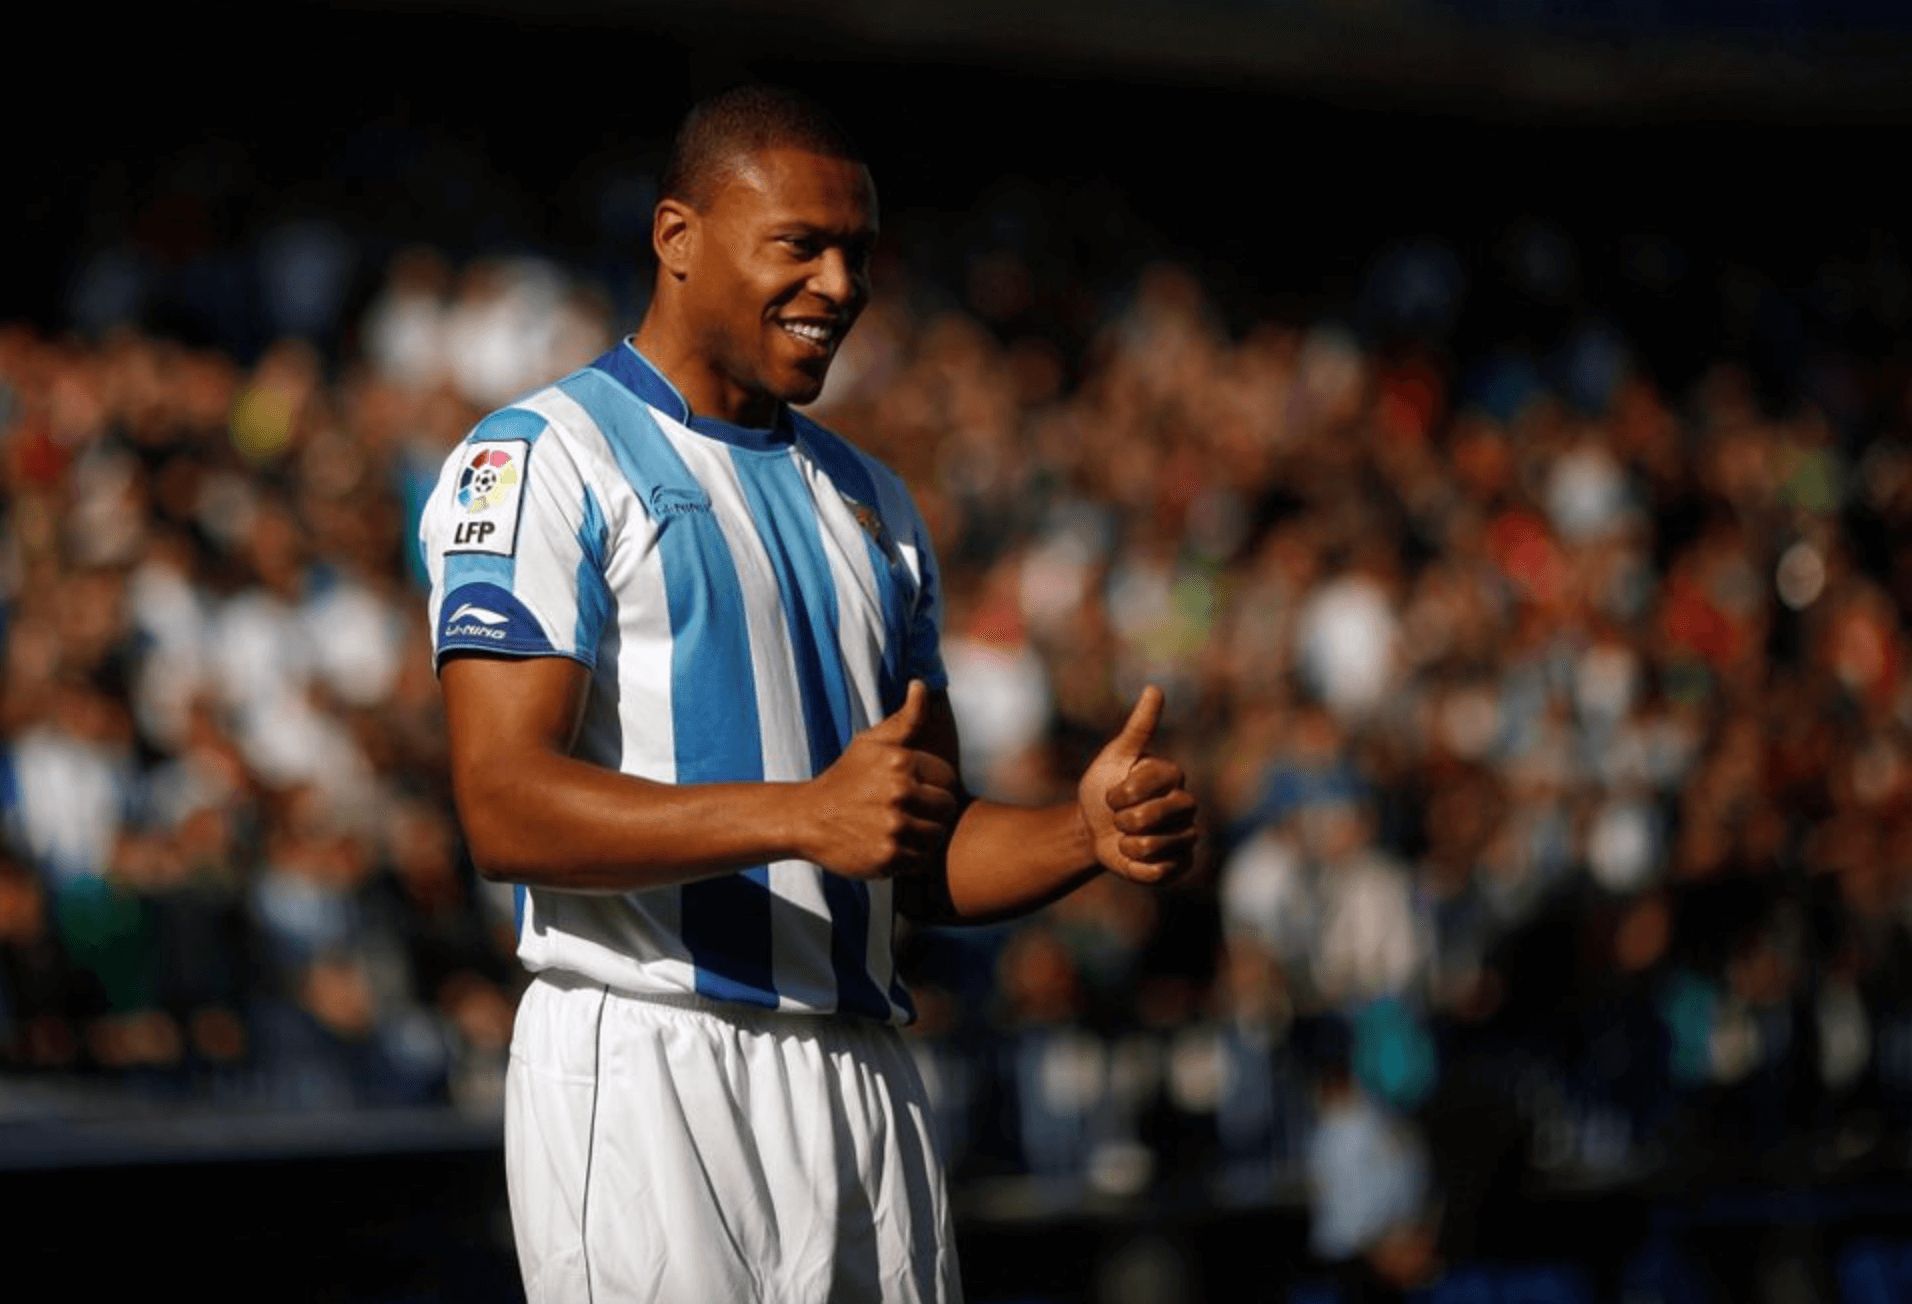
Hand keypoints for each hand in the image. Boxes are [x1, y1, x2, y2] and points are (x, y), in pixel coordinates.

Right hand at [796, 680, 959, 879]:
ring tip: (902, 828)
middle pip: (947, 808)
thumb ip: (904, 718)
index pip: (948, 779)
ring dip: (924, 835)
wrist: (807, 818)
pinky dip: (911, 857)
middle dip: (933, 811)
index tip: (914, 790)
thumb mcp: (870, 742)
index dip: (934, 785)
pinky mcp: (887, 857)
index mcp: (901, 761)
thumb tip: (920, 685)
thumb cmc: (845, 777)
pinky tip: (892, 845)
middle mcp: (899, 793)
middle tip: (910, 811)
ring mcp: (893, 827)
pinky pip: (921, 860)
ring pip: (937, 835)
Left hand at [1077, 685, 1198, 884]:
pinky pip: (1158, 872)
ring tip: (1126, 836)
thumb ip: (1139, 726)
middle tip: (1119, 817)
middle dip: (1122, 820)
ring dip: (1126, 844)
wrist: (1094, 829)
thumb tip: (1155, 688)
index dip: (1118, 794)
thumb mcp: (1115, 755)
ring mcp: (1186, 836)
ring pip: (1153, 847)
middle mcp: (1186, 804)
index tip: (1112, 792)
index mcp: (1173, 775)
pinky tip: (1134, 856)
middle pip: (1150, 820)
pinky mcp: (1181, 864)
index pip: (1142, 788)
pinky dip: (1136, 867)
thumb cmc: (1104, 787)